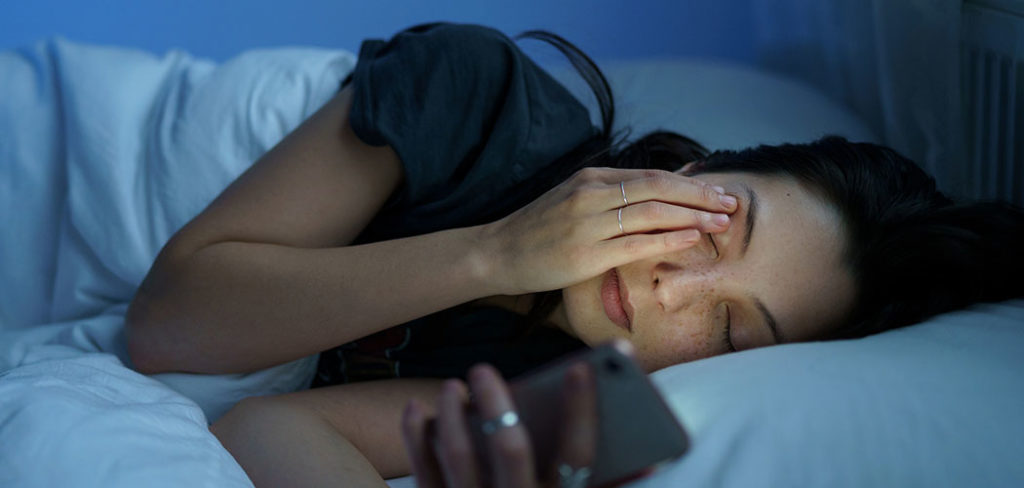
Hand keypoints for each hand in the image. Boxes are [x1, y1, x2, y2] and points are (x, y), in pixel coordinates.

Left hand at [401, 362, 596, 487]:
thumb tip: (636, 457)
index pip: (578, 455)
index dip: (582, 411)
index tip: (579, 369)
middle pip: (511, 448)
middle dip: (497, 402)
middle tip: (483, 370)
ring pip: (460, 455)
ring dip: (452, 414)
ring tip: (452, 386)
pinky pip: (423, 472)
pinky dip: (415, 437)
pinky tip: (415, 409)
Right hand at [479, 167, 737, 294]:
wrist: (497, 253)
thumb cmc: (538, 231)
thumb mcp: (572, 200)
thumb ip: (609, 196)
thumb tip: (655, 198)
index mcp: (591, 178)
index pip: (650, 175)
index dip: (689, 182)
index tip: (717, 190)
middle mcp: (591, 194)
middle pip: (658, 188)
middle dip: (700, 195)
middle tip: (731, 202)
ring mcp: (587, 223)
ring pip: (652, 212)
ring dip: (693, 216)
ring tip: (722, 222)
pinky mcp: (585, 253)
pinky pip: (637, 243)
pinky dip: (669, 239)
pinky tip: (692, 238)